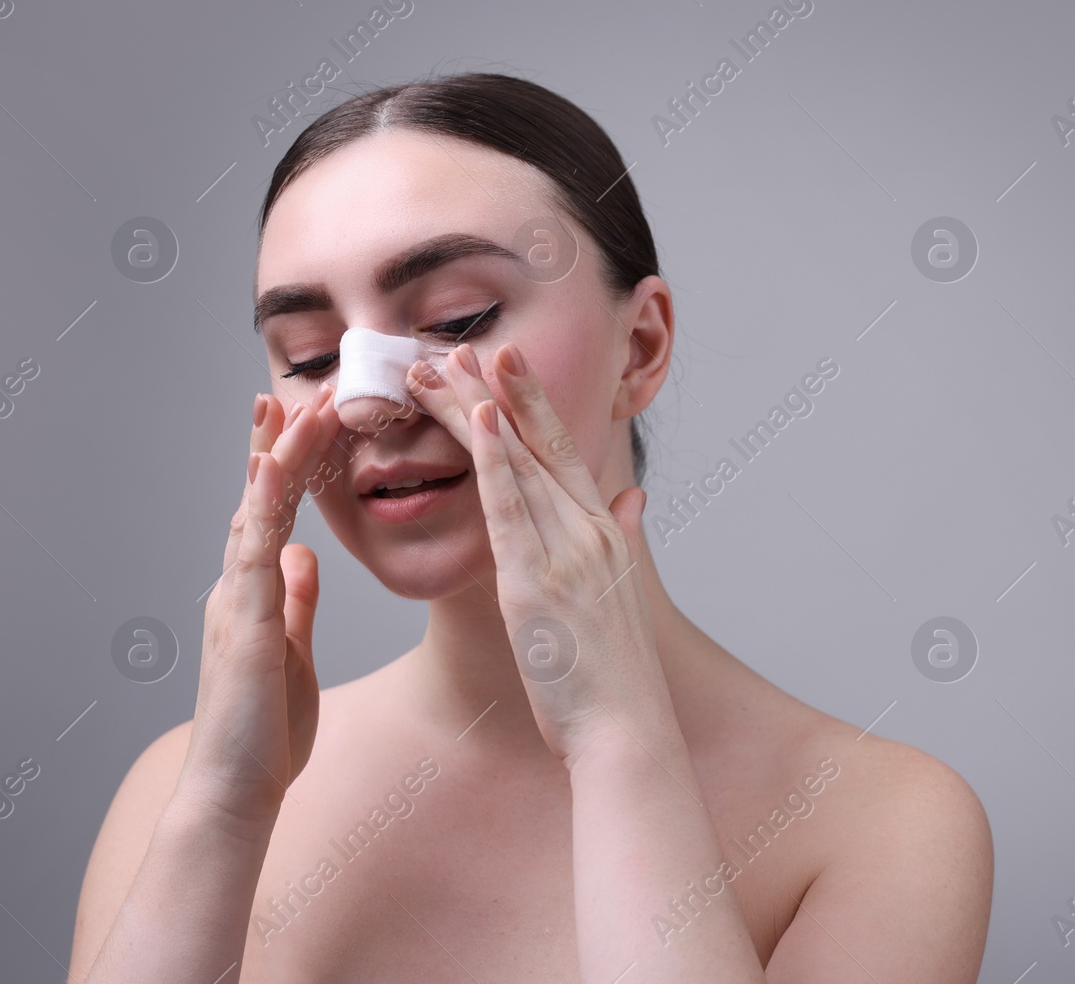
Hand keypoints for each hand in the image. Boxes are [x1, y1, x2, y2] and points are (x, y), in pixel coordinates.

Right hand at [177, 384, 341, 830]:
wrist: (237, 791)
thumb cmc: (266, 734)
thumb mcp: (292, 652)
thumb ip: (295, 603)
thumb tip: (304, 558)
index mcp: (255, 594)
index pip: (273, 515)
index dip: (289, 467)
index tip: (307, 421)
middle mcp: (238, 587)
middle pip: (259, 499)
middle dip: (278, 442)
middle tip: (300, 389)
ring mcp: (235, 599)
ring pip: (255, 510)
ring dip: (276, 456)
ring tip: (296, 404)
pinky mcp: (243, 620)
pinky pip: (253, 548)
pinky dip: (262, 504)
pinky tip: (273, 468)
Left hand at [408, 343, 668, 766]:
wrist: (626, 731)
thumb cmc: (616, 678)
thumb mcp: (623, 597)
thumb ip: (627, 538)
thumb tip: (632, 499)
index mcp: (605, 534)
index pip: (563, 453)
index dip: (533, 406)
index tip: (505, 365)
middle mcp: (590, 530)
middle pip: (537, 444)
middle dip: (500, 389)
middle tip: (464, 342)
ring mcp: (568, 550)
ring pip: (517, 461)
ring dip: (478, 406)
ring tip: (442, 364)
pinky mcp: (539, 579)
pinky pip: (511, 506)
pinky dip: (494, 457)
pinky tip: (474, 417)